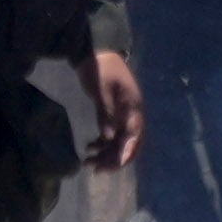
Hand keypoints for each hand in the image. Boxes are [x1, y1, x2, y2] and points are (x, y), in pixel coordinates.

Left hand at [84, 47, 141, 171]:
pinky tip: (90, 146)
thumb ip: (106, 113)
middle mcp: (131, 113)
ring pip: (118, 140)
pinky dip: (102, 143)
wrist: (94, 52)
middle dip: (113, 158)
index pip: (134, 135)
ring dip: (106, 153)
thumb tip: (109, 137)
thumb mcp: (102, 91)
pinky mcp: (112, 112)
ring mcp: (122, 113)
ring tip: (87, 160)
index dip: (127, 151)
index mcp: (133, 107)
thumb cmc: (100, 70)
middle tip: (94, 168)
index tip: (115, 165)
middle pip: (127, 142)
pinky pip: (111, 134)